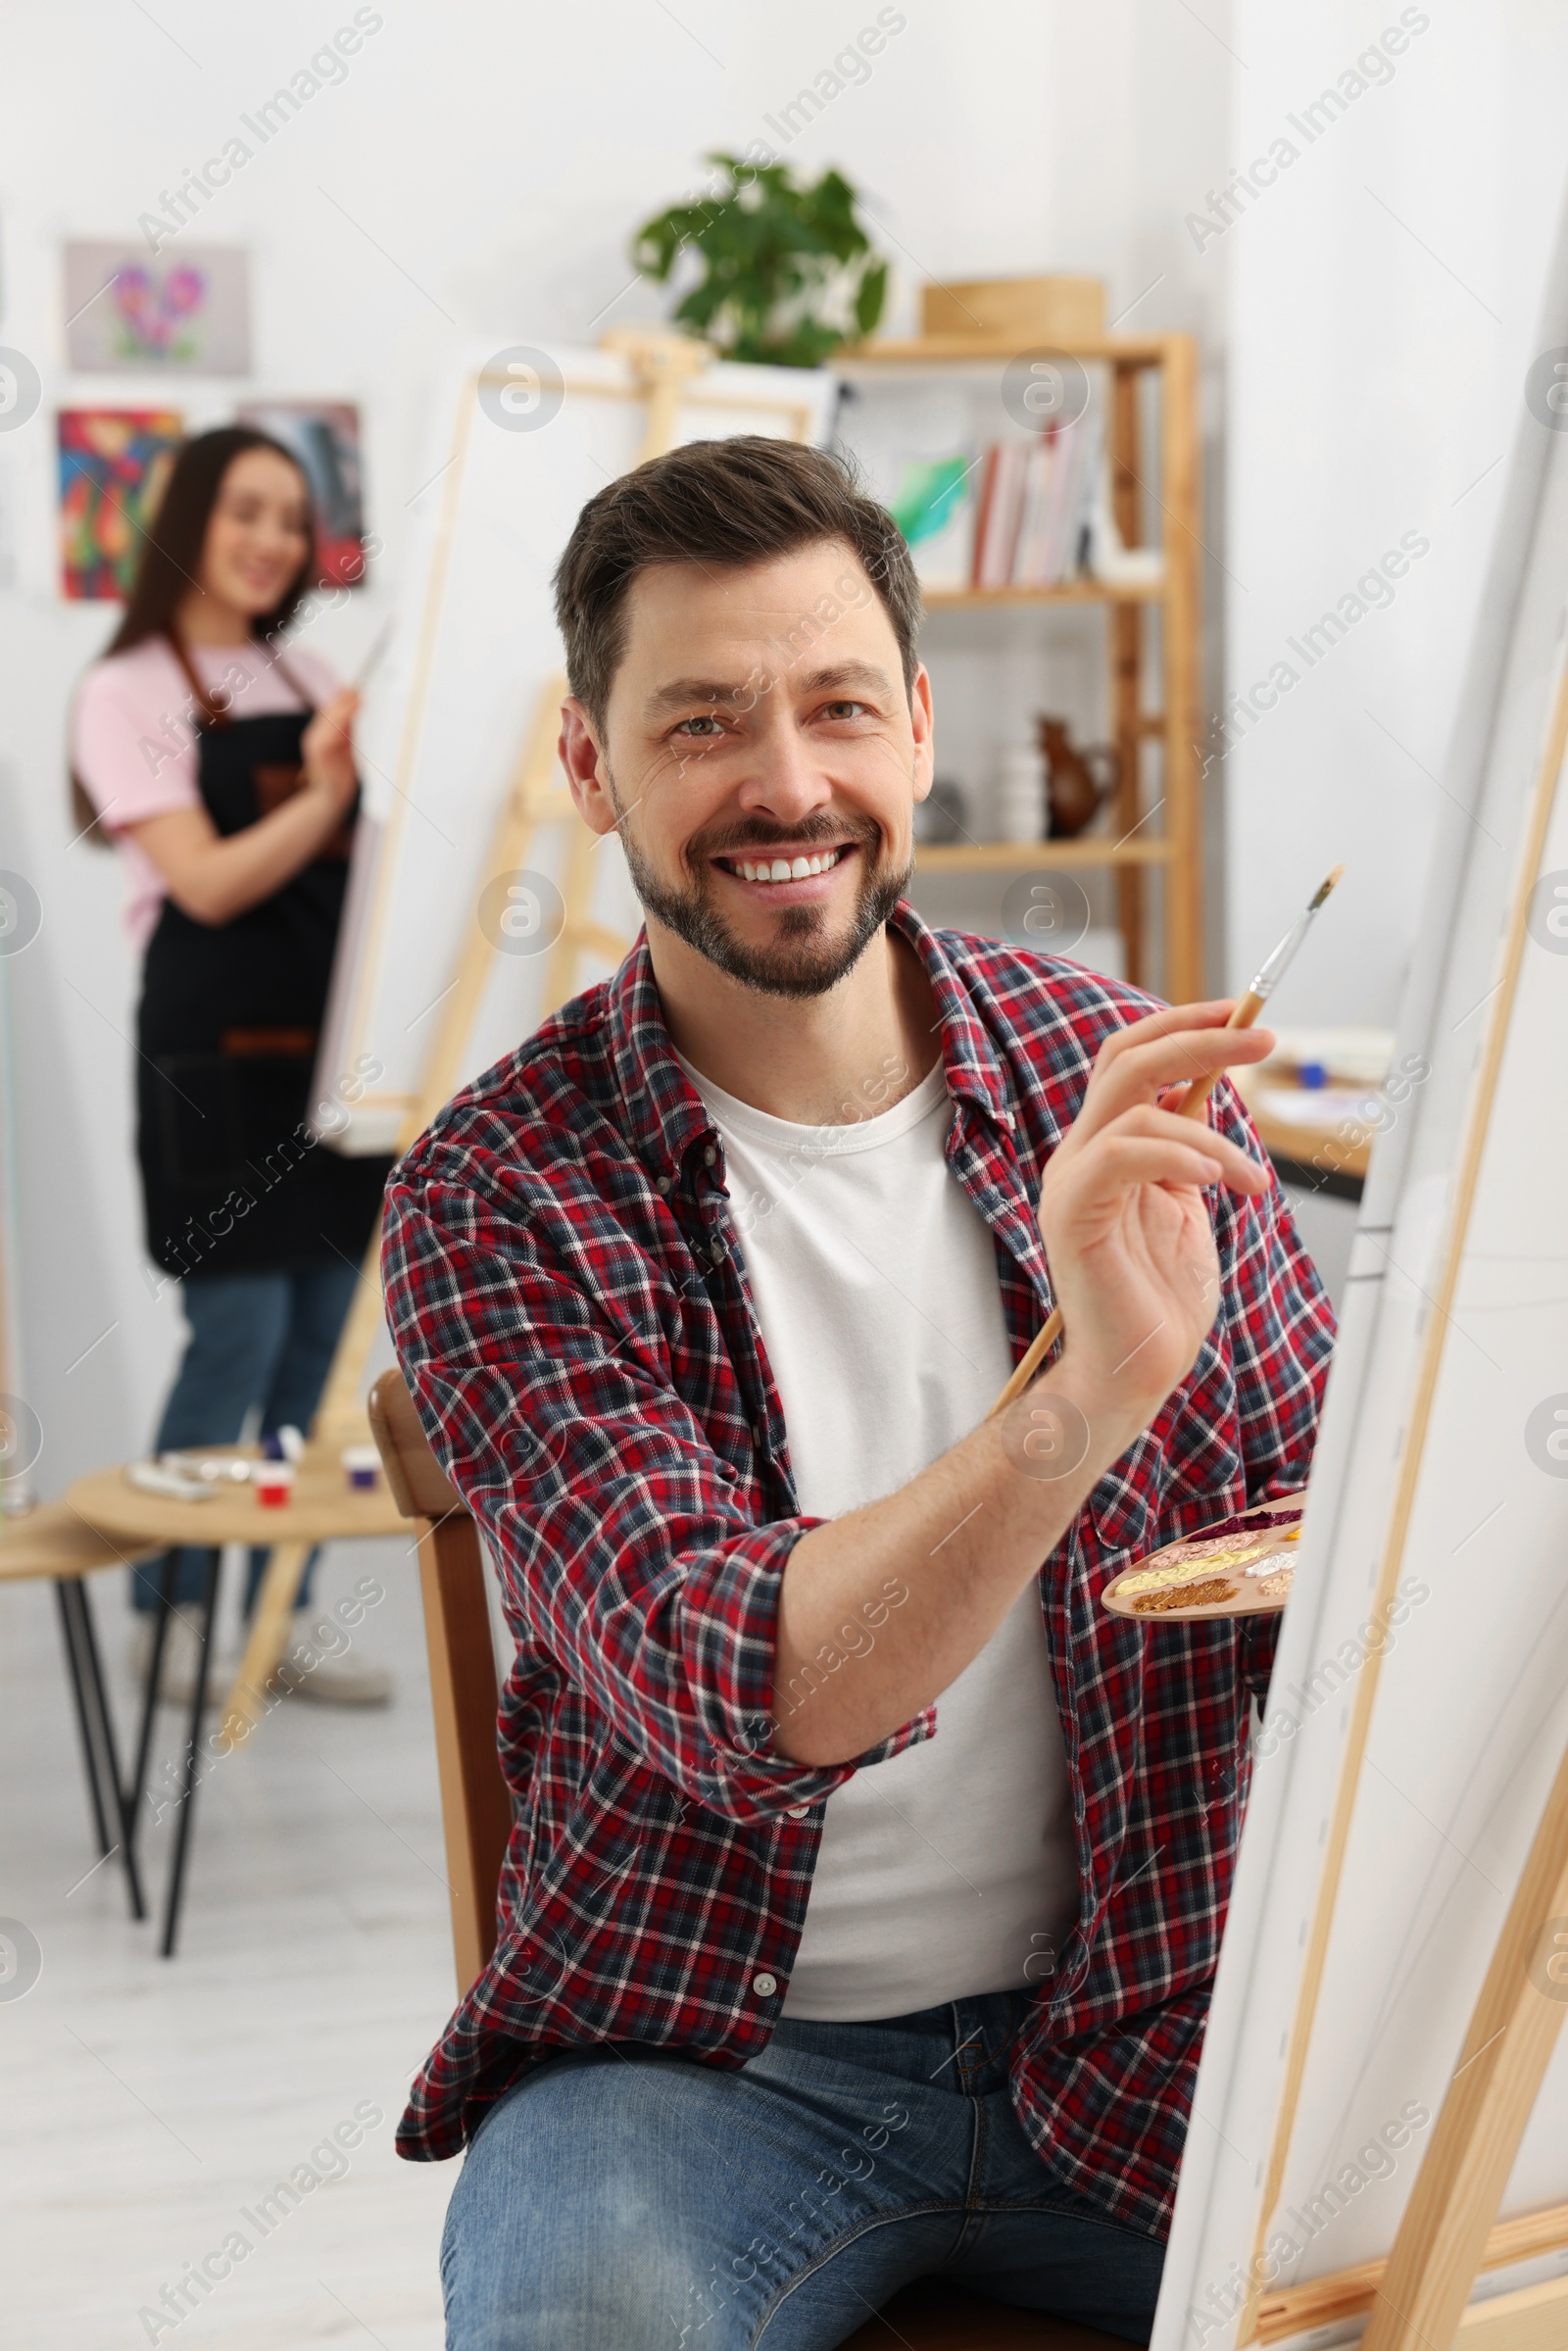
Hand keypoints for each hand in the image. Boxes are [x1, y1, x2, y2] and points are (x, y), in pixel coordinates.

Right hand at [300, 687, 359, 816]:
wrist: (333, 795)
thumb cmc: (340, 771)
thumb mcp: (345, 744)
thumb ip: (348, 726)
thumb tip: (355, 704)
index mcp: (317, 734)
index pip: (327, 711)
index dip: (340, 699)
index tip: (353, 688)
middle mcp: (313, 737)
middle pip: (326, 713)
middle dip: (342, 701)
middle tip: (357, 692)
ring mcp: (314, 745)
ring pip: (328, 722)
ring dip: (343, 709)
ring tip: (357, 701)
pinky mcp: (319, 754)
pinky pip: (329, 735)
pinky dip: (340, 724)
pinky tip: (350, 717)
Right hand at [1036, 1000, 1273, 1437]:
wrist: (1133, 1373)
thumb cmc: (1160, 1301)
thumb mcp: (1187, 1207)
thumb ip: (1191, 1152)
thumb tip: (1218, 1092)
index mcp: (1104, 1148)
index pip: (1130, 1057)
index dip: (1184, 1024)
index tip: (1244, 1015)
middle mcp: (1080, 1154)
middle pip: (1126, 1058)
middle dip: (1200, 1038)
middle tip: (1265, 1040)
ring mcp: (1071, 1182)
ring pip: (1132, 1103)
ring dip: (1210, 1132)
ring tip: (1253, 1182)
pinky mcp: (1073, 1214)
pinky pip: (1121, 1155)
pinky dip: (1178, 1155)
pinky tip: (1219, 1182)